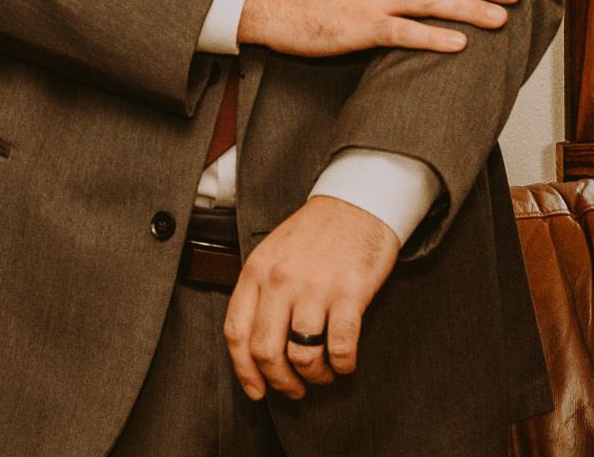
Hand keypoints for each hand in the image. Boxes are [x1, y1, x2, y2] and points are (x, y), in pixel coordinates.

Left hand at [224, 196, 398, 400]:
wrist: (356, 203)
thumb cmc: (315, 233)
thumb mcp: (273, 252)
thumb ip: (260, 290)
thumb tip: (255, 345)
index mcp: (256, 270)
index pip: (237, 332)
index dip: (244, 370)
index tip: (256, 391)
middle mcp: (280, 280)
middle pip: (266, 351)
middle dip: (280, 382)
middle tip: (295, 390)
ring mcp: (314, 287)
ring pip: (303, 356)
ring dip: (315, 377)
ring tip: (324, 374)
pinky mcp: (349, 293)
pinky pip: (341, 347)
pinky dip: (343, 365)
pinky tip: (345, 363)